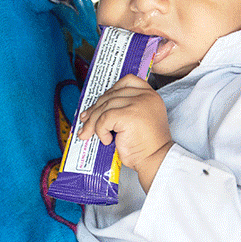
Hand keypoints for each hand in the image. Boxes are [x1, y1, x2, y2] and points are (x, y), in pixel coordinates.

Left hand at [77, 75, 172, 190]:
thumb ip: (125, 107)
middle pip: (111, 95)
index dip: (110, 91)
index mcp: (149, 94)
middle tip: (85, 121)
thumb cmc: (145, 144)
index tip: (100, 104)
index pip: (126, 81)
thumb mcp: (138, 118)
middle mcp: (145, 96)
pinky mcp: (129, 115)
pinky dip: (100, 130)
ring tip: (88, 134)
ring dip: (93, 122)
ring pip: (105, 107)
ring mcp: (138, 104)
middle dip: (95, 109)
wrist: (155, 160)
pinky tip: (106, 140)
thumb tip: (96, 107)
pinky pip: (104, 119)